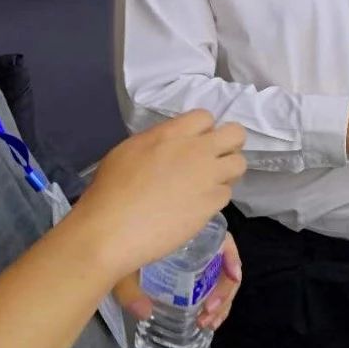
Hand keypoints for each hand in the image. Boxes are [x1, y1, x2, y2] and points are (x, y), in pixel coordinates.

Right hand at [73, 111, 246, 279]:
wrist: (112, 230)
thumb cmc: (109, 191)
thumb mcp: (129, 151)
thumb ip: (159, 141)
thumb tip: (175, 144)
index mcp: (171, 134)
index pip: (205, 117)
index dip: (203, 130)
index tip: (195, 143)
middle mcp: (196, 150)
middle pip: (235, 134)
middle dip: (229, 144)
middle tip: (214, 159)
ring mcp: (208, 176)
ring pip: (239, 164)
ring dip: (227, 172)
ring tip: (208, 184)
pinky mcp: (212, 203)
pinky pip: (226, 193)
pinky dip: (215, 198)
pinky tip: (197, 206)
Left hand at [112, 234, 242, 331]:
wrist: (99, 246)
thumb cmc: (115, 247)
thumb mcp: (122, 265)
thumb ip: (129, 288)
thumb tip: (145, 313)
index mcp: (188, 235)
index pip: (223, 241)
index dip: (232, 258)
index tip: (233, 277)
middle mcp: (196, 249)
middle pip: (225, 266)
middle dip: (224, 291)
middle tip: (208, 312)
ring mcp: (194, 265)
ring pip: (219, 282)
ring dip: (220, 303)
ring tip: (207, 323)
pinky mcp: (187, 280)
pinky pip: (209, 290)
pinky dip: (213, 305)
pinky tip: (206, 321)